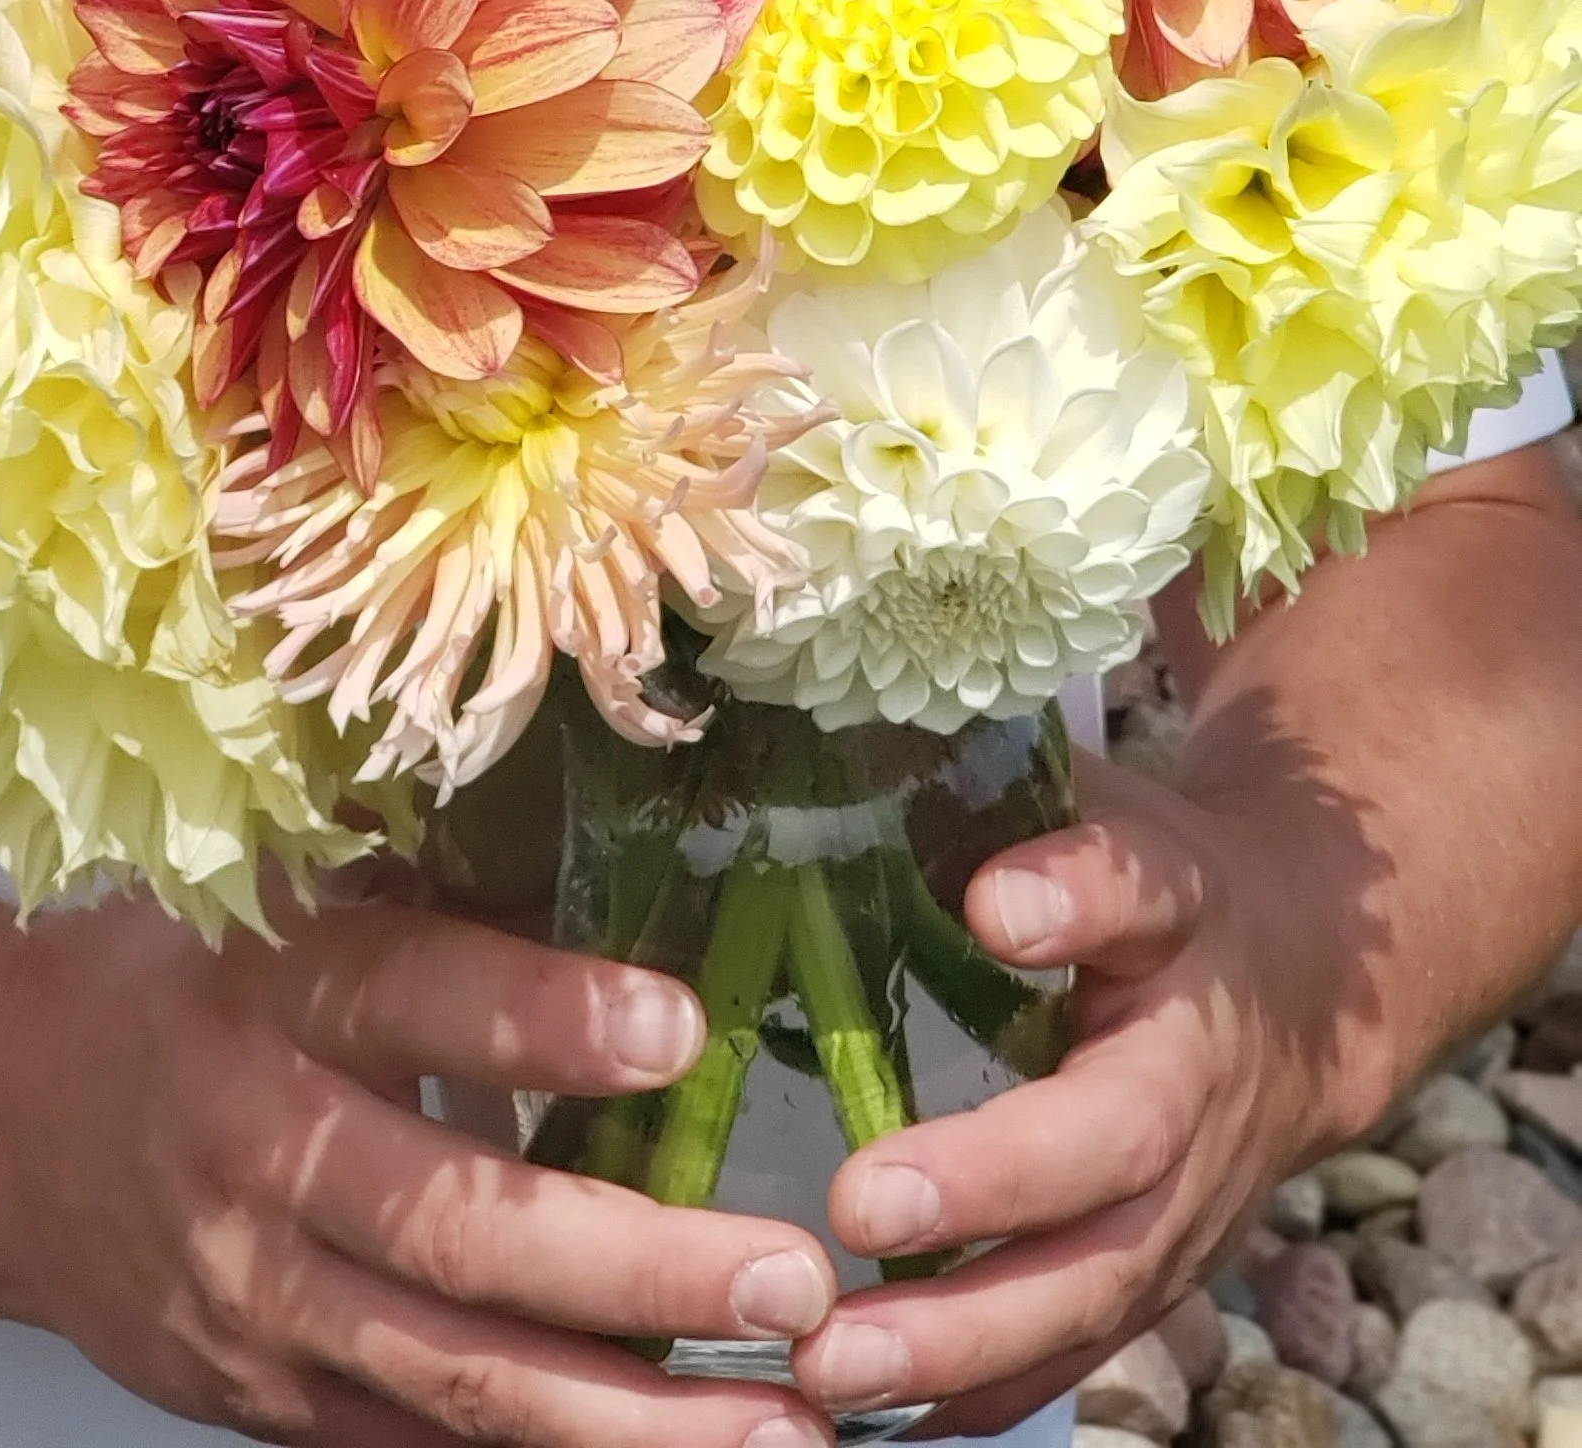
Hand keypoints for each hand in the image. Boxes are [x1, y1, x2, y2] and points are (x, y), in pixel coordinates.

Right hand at [0, 887, 841, 1447]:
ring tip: (781, 1424)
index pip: (414, 997)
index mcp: (267, 986)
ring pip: (454, 1376)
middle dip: (640, 1269)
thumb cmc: (174, 969)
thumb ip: (429, 891)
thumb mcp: (274, 885)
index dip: (546, 1015)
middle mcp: (257, 1149)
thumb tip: (638, 851)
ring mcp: (256, 1300)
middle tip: (794, 1280)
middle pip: (457, 1226)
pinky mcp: (265, 1402)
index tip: (685, 1024)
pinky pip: (417, 1443)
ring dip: (628, 1418)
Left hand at [790, 751, 1339, 1437]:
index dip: (1076, 892)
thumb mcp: (1092, 797)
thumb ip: (990, 790)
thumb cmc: (1144, 878)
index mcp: (1180, 913)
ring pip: (1093, 1284)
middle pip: (1113, 1141)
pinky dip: (976, 1398)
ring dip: (964, 1337)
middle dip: (991, 1186)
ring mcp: (1188, 1199)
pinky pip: (1070, 1355)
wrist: (1292, 993)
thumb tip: (834, 744)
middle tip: (861, 1211)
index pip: (1137, 888)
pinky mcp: (1156, 1282)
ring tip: (833, 1362)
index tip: (995, 900)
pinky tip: (865, 1415)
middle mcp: (1199, 1070)